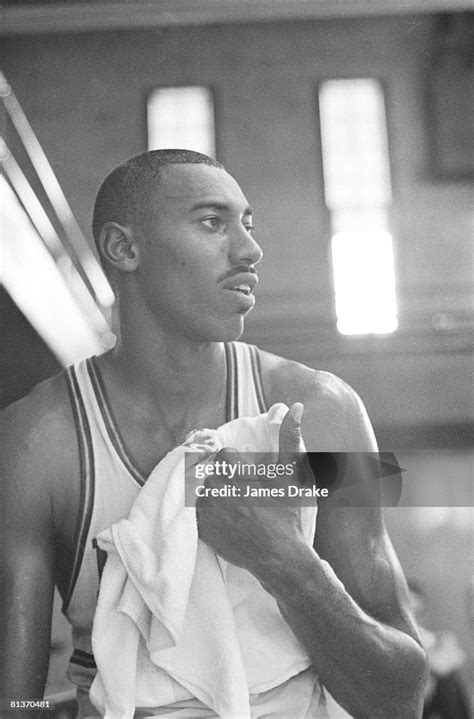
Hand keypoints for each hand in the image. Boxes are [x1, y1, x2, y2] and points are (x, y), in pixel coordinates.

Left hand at [196, 403, 307, 577]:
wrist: (279, 556)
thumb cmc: (286, 514)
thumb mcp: (290, 474)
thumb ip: (289, 438)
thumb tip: (295, 406)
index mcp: (234, 472)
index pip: (224, 455)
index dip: (237, 465)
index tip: (248, 476)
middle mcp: (215, 490)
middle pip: (210, 471)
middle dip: (224, 478)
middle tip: (242, 494)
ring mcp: (206, 511)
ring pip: (200, 488)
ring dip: (212, 492)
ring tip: (233, 506)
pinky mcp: (201, 529)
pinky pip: (195, 509)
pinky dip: (205, 510)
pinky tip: (224, 517)